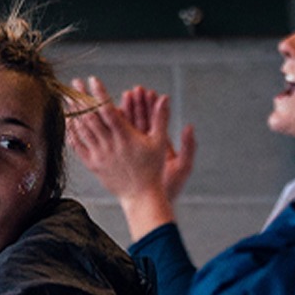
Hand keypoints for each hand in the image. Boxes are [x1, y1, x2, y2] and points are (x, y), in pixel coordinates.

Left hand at [66, 77, 194, 238]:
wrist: (141, 196)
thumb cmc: (153, 169)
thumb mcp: (159, 142)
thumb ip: (161, 118)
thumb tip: (164, 97)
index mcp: (126, 137)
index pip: (108, 110)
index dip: (99, 94)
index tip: (92, 79)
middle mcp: (110, 145)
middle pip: (91, 117)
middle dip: (81, 97)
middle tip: (74, 82)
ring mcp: (99, 155)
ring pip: (82, 130)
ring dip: (73, 112)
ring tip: (66, 96)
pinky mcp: (93, 165)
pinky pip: (78, 147)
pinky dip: (71, 133)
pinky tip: (66, 121)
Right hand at [120, 85, 197, 200]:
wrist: (153, 204)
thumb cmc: (170, 188)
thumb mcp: (182, 166)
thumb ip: (188, 146)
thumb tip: (189, 126)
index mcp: (160, 144)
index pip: (154, 121)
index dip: (151, 106)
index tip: (148, 93)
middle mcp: (145, 145)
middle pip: (140, 120)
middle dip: (136, 105)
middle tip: (133, 90)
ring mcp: (132, 151)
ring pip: (126, 129)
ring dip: (123, 113)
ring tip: (120, 98)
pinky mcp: (121, 158)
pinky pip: (115, 141)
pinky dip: (111, 129)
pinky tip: (105, 118)